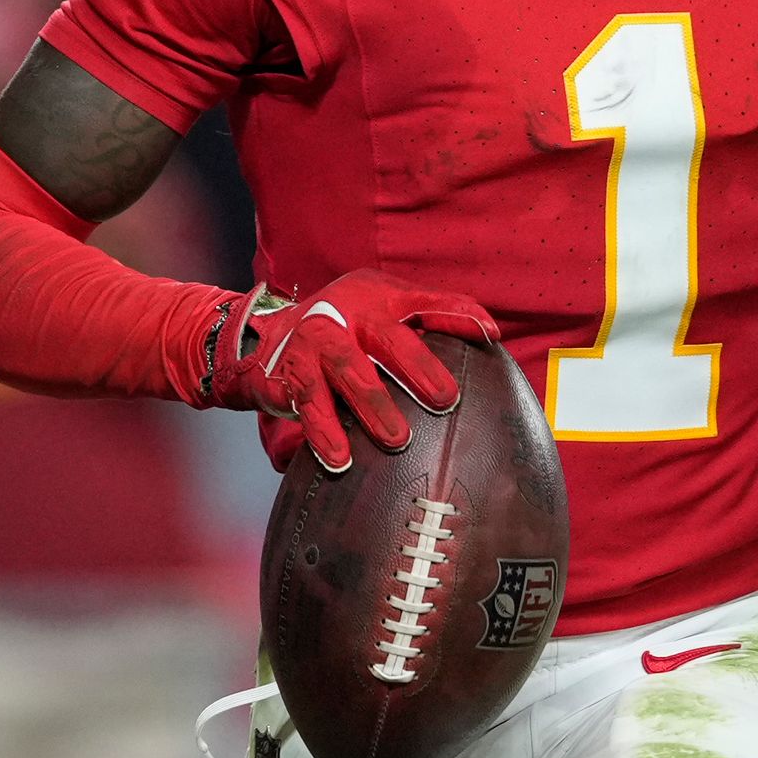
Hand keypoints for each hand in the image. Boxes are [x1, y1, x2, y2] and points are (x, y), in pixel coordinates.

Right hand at [206, 272, 502, 472]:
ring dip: (369, 407)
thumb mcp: (386, 306)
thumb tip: (491, 333)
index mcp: (376, 300)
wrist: (266, 337)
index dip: (455, 316)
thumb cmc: (347, 324)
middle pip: (384, 339)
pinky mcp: (286, 376)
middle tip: (444, 399)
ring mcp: (312, 345)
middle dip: (415, 367)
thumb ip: (436, 312)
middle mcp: (344, 317)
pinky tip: (340, 458)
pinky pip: (305, 404)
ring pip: (344, 372)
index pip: (423, 304)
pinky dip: (322, 432)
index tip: (489, 336)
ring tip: (396, 440)